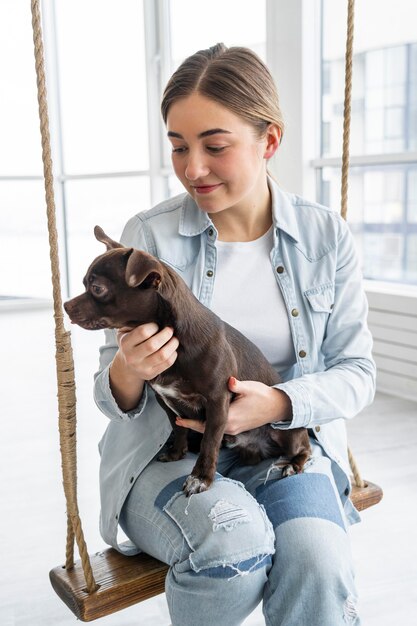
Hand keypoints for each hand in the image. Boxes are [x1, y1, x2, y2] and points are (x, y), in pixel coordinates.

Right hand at [109, 323, 178, 411]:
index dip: (153, 326)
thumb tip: (153, 314)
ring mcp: (141, 367)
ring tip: (174, 339)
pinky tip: (172, 349)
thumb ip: (135, 323)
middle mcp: (132, 357)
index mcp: (125, 343)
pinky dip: (173, 354)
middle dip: (166, 335)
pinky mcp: (150, 374)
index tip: (156, 325)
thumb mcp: (125, 331)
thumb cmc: (130, 343)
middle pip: (153, 345)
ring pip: (162, 355)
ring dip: (172, 345)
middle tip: (170, 330)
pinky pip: (167, 363)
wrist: (126, 366)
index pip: (143, 333)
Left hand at [175, 376, 291, 434]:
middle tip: (178, 418)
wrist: (277, 407)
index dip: (190, 422)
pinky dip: (210, 423)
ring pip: (213, 428)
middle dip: (192, 423)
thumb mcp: (250, 387)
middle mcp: (231, 426)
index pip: (205, 423)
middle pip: (206, 428)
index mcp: (231, 417)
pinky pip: (220, 427)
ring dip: (200, 424)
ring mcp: (235, 429)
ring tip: (187, 416)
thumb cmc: (263, 396)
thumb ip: (237, 385)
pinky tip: (204, 415)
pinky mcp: (238, 427)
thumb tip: (229, 380)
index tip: (178, 420)